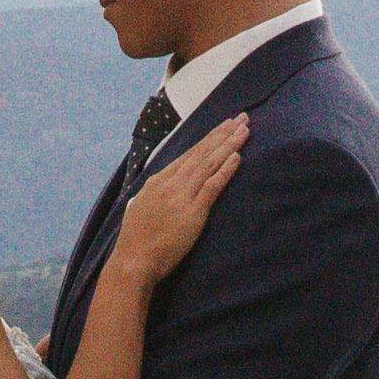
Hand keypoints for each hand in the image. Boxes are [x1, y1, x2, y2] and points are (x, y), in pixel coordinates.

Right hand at [112, 107, 251, 278]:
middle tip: (242, 118)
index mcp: (158, 180)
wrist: (133, 260)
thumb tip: (160, 183)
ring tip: (244, 130)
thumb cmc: (135, 239)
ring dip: (229, 145)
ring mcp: (182, 195)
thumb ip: (153, 192)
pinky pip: (213, 185)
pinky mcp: (193, 212)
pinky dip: (226, 169)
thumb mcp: (139, 206)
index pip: (189, 153)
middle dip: (223, 133)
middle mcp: (170, 182)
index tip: (224, 126)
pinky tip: (238, 157)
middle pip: (202, 152)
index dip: (209, 138)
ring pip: (209, 163)